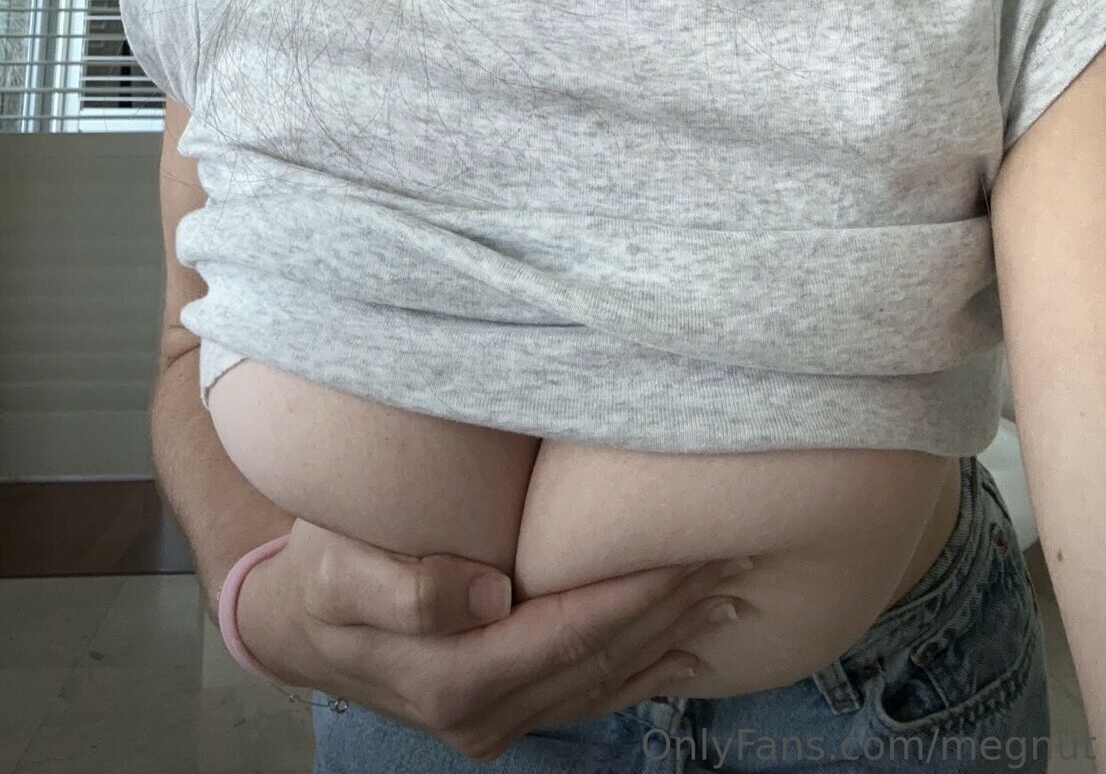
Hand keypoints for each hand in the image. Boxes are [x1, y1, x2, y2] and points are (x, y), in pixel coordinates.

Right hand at [235, 519, 750, 762]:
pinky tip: (683, 647)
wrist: (292, 622)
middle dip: (673, 609)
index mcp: (454, 675)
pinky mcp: (500, 715)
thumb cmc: (320, 569)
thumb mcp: (338, 567)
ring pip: (603, 682)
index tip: (695, 548)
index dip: (638, 591)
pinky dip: (639, 670)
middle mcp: (483, 713)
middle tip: (738, 556)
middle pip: (600, 660)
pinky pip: (585, 697)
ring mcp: (494, 722)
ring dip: (670, 638)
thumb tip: (490, 597)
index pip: (572, 630)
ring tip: (729, 593)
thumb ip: (404, 589)